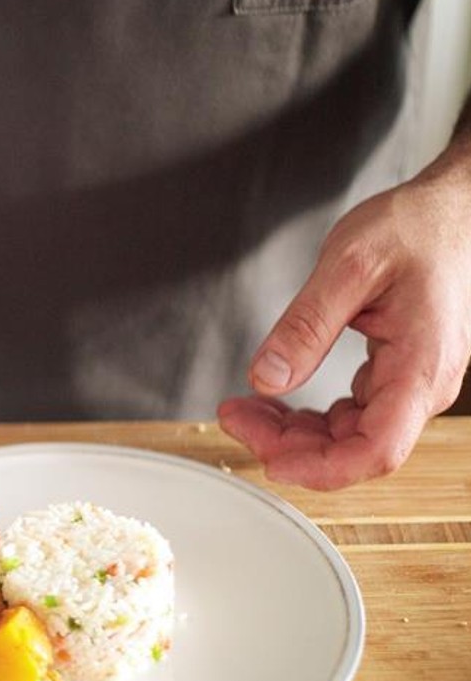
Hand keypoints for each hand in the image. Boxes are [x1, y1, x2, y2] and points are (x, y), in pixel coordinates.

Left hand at [218, 158, 470, 489]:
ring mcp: (409, 385)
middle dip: (289, 446)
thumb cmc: (411, 230)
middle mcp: (422, 386)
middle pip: (355, 449)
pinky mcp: (394, 376)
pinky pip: (348, 416)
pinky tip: (273, 403)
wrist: (444, 212)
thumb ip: (306, 326)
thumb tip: (268, 378)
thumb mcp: (347, 267)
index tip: (270, 462)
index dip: (322, 468)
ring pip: (347, 437)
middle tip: (235, 417)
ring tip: (243, 409)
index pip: (377, 449)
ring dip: (292, 434)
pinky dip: (306, 417)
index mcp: (421, 366)